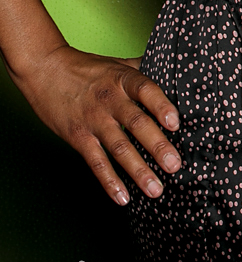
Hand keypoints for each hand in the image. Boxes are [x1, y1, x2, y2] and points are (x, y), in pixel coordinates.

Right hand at [16, 44, 181, 203]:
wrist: (45, 69)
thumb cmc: (86, 67)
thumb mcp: (116, 63)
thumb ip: (143, 69)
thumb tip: (173, 71)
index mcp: (123, 79)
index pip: (146, 90)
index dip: (161, 106)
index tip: (176, 123)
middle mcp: (110, 100)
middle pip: (136, 123)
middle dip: (157, 146)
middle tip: (174, 165)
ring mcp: (94, 120)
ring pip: (119, 147)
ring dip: (138, 171)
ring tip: (155, 189)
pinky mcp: (78, 137)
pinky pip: (96, 162)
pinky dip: (109, 181)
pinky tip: (123, 197)